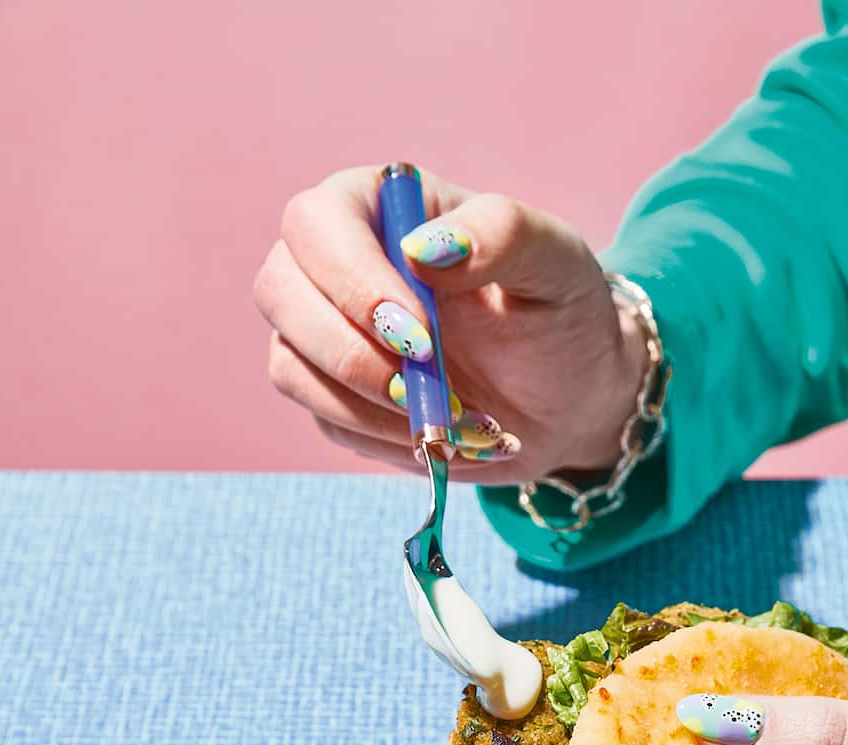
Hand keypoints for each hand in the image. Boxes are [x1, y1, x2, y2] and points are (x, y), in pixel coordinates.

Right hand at [254, 165, 645, 480]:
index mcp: (379, 205)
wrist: (568, 396)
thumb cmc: (559, 313)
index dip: (353, 282)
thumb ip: (501, 233)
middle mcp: (334, 262)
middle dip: (350, 351)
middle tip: (426, 384)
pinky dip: (382, 436)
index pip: (317, 224)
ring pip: (290, 366)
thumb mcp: (556, 261)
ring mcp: (324, 332)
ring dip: (367, 403)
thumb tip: (422, 249)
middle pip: (278, 292)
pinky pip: (326, 419)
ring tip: (450, 414)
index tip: (420, 335)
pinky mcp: (334, 396)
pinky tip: (440, 430)